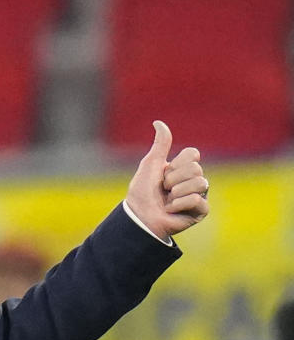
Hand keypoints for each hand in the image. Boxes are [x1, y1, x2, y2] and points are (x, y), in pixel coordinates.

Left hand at [126, 120, 209, 238]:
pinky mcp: (200, 212)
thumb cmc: (142, 193)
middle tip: (163, 190)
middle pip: (196, 168)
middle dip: (174, 179)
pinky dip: (180, 204)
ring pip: (200, 182)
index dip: (176, 163)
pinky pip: (198, 199)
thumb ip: (160, 144)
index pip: (193, 154)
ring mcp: (198, 196)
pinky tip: (171, 210)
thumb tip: (158, 122)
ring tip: (167, 201)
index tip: (163, 173)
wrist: (139, 218)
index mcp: (184, 169)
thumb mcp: (150, 164)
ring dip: (177, 192)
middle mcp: (193, 181)